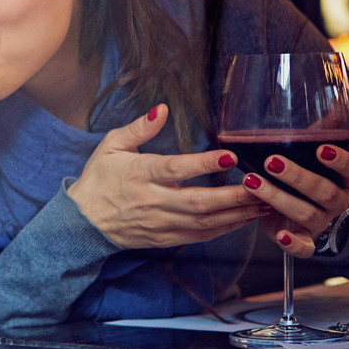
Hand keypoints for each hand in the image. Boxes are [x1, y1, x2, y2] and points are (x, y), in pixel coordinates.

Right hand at [67, 104, 268, 247]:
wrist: (84, 221)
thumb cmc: (99, 178)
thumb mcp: (111, 146)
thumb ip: (138, 128)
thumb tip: (162, 110)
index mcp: (139, 174)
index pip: (175, 169)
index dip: (203, 164)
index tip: (230, 157)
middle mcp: (151, 201)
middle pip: (198, 201)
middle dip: (233, 196)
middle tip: (261, 187)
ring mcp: (160, 223)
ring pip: (204, 222)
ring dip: (236, 214)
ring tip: (264, 203)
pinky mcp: (165, 238)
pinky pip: (199, 236)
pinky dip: (224, 229)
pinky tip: (243, 219)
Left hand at [242, 145, 348, 257]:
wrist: (307, 206)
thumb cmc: (311, 168)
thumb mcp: (320, 144)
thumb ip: (333, 122)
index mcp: (345, 178)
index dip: (342, 161)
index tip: (321, 149)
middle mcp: (337, 200)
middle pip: (325, 192)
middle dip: (298, 176)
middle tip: (271, 162)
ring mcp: (322, 221)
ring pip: (307, 213)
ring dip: (278, 198)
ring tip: (251, 182)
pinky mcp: (305, 238)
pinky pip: (305, 248)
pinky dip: (293, 243)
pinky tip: (279, 234)